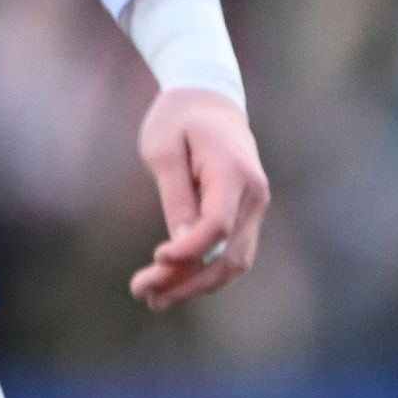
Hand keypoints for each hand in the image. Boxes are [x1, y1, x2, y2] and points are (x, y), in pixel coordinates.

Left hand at [129, 86, 272, 310]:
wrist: (208, 98)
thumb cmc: (178, 119)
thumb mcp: (164, 150)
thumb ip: (176, 196)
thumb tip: (181, 243)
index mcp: (234, 174)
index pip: (217, 226)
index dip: (188, 250)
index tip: (156, 259)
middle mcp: (254, 195)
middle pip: (230, 255)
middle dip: (188, 281)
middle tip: (143, 293)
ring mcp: (254, 207)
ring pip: (234, 261)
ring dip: (196, 285)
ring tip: (153, 299)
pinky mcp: (245, 214)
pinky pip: (230, 252)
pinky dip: (204, 272)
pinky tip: (171, 284)